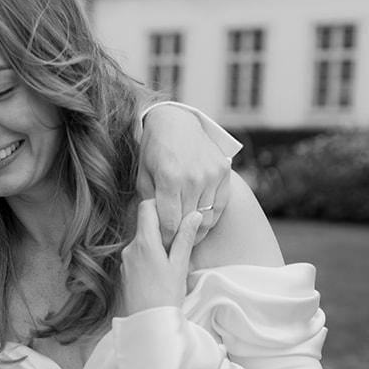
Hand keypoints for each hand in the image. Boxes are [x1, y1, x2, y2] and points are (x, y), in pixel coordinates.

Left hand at [121, 199, 204, 316]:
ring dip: (156, 245)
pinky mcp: (124, 273)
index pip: (146, 206)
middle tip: (179, 240)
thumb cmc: (166, 297)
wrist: (148, 326)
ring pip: (142, 242)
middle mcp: (130, 248)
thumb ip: (185, 238)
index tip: (175, 214)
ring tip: (171, 261)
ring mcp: (125, 261)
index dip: (161, 205)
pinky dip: (148, 258)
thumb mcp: (179, 265)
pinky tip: (159, 274)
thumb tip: (194, 214)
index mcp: (144, 242)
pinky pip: (137, 257)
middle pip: (144, 224)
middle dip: (162, 228)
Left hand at [136, 105, 231, 244]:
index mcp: (170, 178)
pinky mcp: (224, 171)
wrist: (176, 123)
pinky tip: (200, 220)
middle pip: (188, 222)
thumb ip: (149, 204)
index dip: (166, 238)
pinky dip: (211, 217)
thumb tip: (154, 231)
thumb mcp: (144, 176)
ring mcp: (211, 174)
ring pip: (206, 217)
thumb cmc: (154, 152)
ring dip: (196, 229)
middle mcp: (193, 177)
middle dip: (179, 236)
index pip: (170, 223)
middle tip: (173, 244)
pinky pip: (220, 206)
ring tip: (187, 235)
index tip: (162, 245)